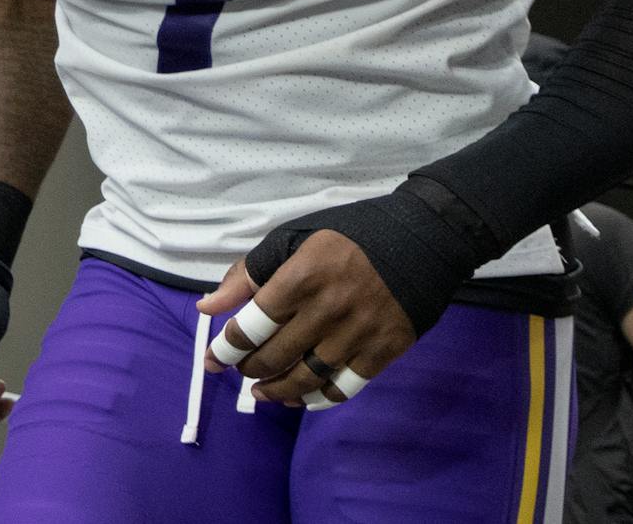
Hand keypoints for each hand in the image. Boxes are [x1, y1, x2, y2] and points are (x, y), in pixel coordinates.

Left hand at [198, 229, 416, 407]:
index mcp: (302, 275)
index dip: (228, 347)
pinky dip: (319, 398)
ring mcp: (358, 333)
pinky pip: (344, 387)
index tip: (214, 357)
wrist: (424, 237)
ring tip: (264, 393)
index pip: (253, 324)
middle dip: (249, 370)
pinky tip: (304, 397)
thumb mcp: (295, 238)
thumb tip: (208, 306)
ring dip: (278, 391)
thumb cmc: (352, 235)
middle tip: (240, 371)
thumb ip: (250, 272)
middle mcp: (327, 309)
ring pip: (306, 378)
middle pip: (276, 356)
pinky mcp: (385, 349)